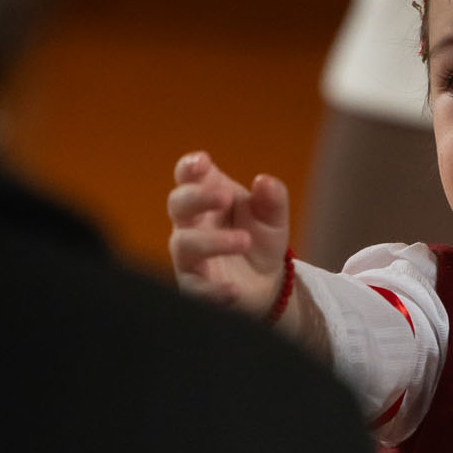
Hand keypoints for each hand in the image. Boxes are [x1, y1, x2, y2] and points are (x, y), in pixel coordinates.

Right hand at [168, 150, 290, 315]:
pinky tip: (232, 291)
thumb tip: (264, 181)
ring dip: (212, 241)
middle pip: (178, 203)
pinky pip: (193, 288)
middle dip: (198, 197)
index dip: (189, 166)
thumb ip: (272, 198)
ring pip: (184, 243)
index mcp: (207, 195)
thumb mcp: (273, 217)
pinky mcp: (194, 285)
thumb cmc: (260, 238)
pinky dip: (211, 290)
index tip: (202, 162)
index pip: (187, 175)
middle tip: (226, 196)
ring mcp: (190, 254)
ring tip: (245, 240)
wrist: (267, 282)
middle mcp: (191, 223)